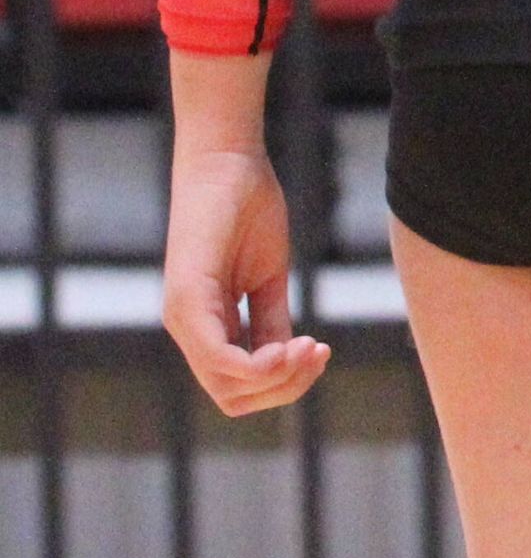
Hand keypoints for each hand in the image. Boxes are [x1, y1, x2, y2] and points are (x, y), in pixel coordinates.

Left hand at [161, 143, 329, 416]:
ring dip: (275, 379)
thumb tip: (287, 358)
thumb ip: (271, 319)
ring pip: (226, 386)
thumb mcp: (267, 274)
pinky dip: (257, 366)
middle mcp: (188, 328)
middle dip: (282, 389)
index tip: (320, 348)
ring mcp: (183, 316)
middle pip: (232, 397)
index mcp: (206, 324)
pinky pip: (217, 358)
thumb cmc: (247, 209)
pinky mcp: (187, 298)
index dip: (283, 383)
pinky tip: (290, 347)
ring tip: (310, 347)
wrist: (227, 160)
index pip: (238, 385)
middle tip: (319, 352)